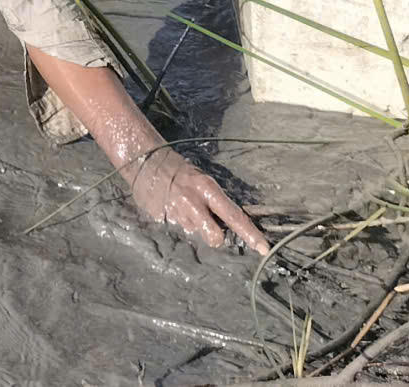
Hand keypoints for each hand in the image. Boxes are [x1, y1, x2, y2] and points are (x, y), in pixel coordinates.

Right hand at [126, 148, 270, 253]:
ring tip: (182, 208)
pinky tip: (170, 208)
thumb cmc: (179, 169)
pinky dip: (176, 222)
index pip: (235, 217)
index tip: (263, 248)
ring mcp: (176, 215)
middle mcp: (193, 205)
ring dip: (192, 225)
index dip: (251, 234)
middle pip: (215, 238)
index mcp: (207, 190)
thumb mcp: (203, 179)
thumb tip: (229, 223)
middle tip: (208, 224)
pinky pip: (177, 229)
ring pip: (194, 233)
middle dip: (216, 236)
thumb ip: (215, 202)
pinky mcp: (161, 221)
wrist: (145, 160)